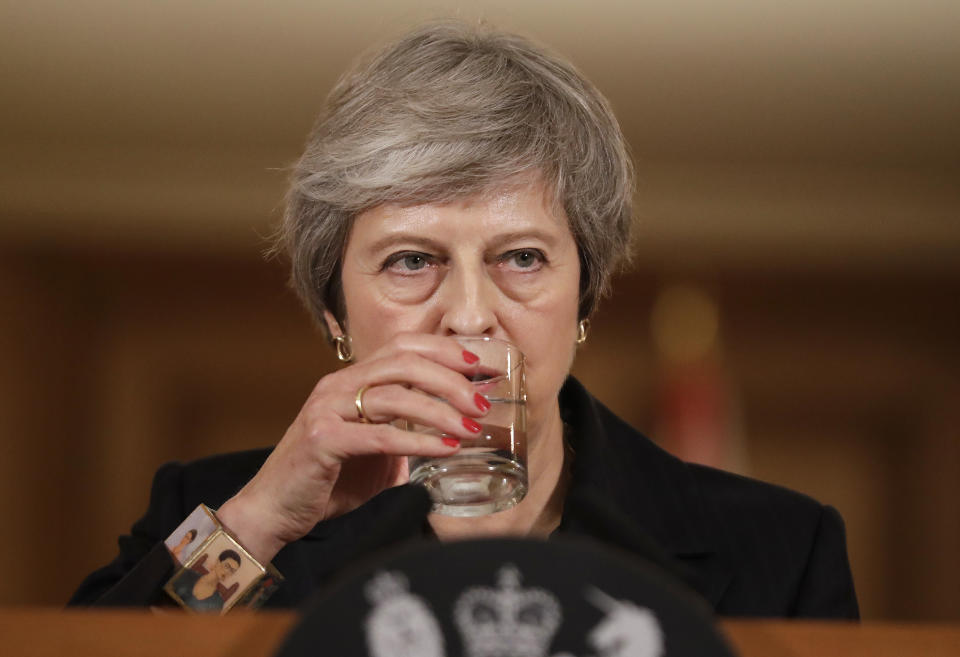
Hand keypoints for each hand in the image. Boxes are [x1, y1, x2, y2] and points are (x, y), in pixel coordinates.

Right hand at [217, 333, 488, 562]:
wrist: (272, 511)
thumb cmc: (326, 480)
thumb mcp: (374, 450)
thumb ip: (406, 434)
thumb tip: (457, 429)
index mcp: (350, 380)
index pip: (403, 346)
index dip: (444, 349)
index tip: (480, 363)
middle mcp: (337, 386)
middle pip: (403, 362)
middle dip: (450, 378)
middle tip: (483, 401)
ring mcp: (326, 410)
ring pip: (394, 395)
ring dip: (440, 410)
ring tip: (472, 427)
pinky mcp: (322, 440)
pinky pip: (379, 435)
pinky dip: (418, 440)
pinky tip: (446, 448)